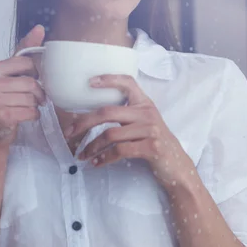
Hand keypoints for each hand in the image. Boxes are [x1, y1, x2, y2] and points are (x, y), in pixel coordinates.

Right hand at [0, 25, 45, 144]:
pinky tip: (26, 115)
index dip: (35, 73)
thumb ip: (24, 51)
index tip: (33, 79)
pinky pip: (30, 112)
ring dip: (35, 105)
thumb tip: (40, 28)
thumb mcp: (10, 72)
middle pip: (31, 83)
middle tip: (37, 97)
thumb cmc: (2, 98)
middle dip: (38, 92)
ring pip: (32, 98)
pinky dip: (34, 115)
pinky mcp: (0, 116)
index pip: (26, 63)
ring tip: (28, 106)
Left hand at [66, 74, 195, 187]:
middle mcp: (148, 113)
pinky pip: (120, 150)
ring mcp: (150, 130)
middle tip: (69, 133)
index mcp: (145, 104)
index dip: (109, 79)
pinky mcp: (151, 147)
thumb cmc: (155, 144)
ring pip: (110, 134)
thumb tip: (92, 117)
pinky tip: (96, 163)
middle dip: (84, 123)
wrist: (178, 167)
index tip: (90, 82)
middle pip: (108, 112)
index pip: (128, 82)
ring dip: (91, 146)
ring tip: (82, 156)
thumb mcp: (145, 124)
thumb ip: (128, 116)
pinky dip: (104, 158)